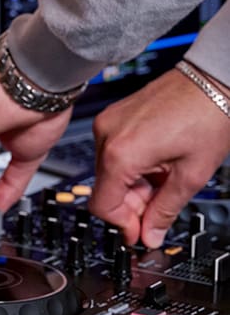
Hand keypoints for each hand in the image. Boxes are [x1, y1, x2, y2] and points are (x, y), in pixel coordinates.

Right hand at [90, 68, 229, 248]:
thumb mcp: (191, 175)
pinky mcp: (114, 116)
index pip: (102, 205)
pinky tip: (157, 164)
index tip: (141, 233)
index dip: (123, 224)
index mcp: (121, 154)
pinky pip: (113, 152)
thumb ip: (165, 209)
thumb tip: (151, 234)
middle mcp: (106, 136)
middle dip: (131, 206)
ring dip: (132, 186)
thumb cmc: (208, 117)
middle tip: (158, 211)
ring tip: (164, 181)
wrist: (212, 80)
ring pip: (108, 171)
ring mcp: (108, 123)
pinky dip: (131, 166)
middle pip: (104, 189)